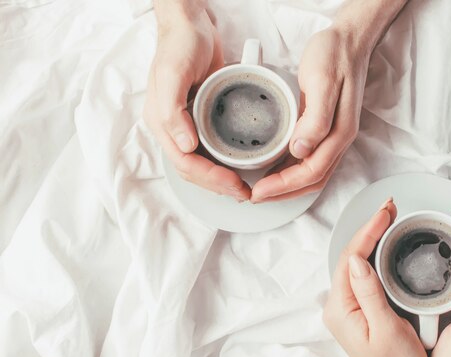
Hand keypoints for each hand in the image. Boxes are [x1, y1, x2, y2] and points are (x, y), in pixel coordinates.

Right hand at [144, 0, 250, 200]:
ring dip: (221, 180)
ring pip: (201, 164)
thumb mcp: (173, 72)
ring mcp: (186, 125)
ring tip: (243, 187)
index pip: (185, 164)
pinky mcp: (201, 118)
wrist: (190, 24)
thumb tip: (183, 145)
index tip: (235, 185)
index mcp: (162, 122)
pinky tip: (239, 167)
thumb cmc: (180, 44)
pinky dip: (223, 163)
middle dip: (218, 186)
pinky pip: (210, 149)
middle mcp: (173, 128)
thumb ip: (171, 110)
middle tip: (245, 193)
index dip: (210, 179)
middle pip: (193, 170)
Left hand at [250, 27, 367, 202]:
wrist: (348, 40)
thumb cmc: (334, 55)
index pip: (310, 172)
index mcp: (339, 133)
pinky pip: (311, 161)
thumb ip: (316, 118)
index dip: (283, 186)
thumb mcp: (322, 81)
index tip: (258, 190)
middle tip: (254, 196)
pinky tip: (275, 169)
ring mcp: (335, 136)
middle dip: (283, 194)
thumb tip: (301, 150)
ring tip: (261, 189)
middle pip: (312, 181)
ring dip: (287, 187)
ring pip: (313, 175)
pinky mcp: (327, 130)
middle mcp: (339, 140)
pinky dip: (292, 172)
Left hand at [323, 199, 428, 356]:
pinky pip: (363, 274)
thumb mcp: (387, 330)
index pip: (351, 258)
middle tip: (390, 208)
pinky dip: (374, 254)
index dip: (368, 231)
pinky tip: (386, 245)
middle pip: (351, 256)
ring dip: (371, 238)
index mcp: (341, 309)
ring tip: (389, 219)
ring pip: (356, 262)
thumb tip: (358, 259)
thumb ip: (370, 294)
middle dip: (369, 229)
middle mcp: (339, 306)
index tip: (385, 213)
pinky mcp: (358, 309)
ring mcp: (347, 307)